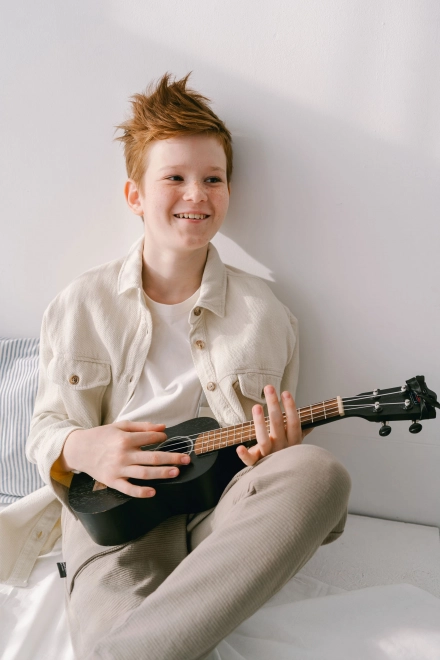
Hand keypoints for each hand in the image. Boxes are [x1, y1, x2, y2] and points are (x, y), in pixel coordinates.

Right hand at [61, 420, 190, 497]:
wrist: (79, 449)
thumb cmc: (101, 436)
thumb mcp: (120, 426)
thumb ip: (143, 426)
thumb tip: (163, 427)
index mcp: (125, 439)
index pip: (150, 438)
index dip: (161, 437)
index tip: (166, 437)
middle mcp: (123, 454)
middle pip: (153, 457)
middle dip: (172, 458)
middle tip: (186, 459)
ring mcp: (118, 469)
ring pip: (145, 473)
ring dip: (162, 473)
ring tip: (176, 472)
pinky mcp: (112, 481)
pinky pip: (128, 489)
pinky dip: (141, 492)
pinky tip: (153, 492)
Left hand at [236, 385, 312, 466]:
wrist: (284, 485)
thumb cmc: (288, 460)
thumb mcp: (297, 447)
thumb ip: (301, 434)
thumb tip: (311, 424)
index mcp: (293, 443)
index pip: (294, 423)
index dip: (290, 408)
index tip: (285, 393)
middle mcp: (282, 448)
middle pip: (278, 425)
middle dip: (273, 405)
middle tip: (269, 388)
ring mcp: (270, 456)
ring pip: (264, 439)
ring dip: (260, 423)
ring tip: (256, 407)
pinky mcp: (258, 464)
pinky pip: (251, 461)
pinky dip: (245, 455)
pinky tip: (239, 448)